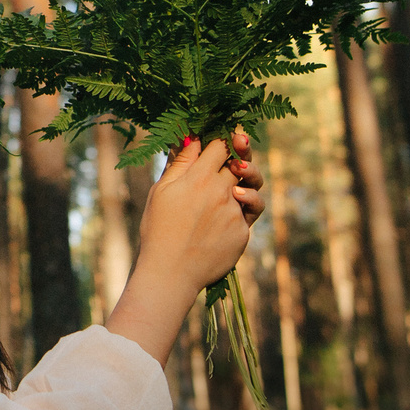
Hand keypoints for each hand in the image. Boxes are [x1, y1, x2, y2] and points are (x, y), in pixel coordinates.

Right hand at [107, 131, 265, 363]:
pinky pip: (248, 215)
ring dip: (247, 184)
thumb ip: (180, 164)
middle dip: (239, 157)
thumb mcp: (161, 191)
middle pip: (241, 163)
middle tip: (233, 160)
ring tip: (235, 190)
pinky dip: (239, 213)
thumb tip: (193, 139)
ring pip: (252, 188)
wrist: (170, 272)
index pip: (221, 145)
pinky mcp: (242, 232)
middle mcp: (221, 192)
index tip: (224, 138)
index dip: (224, 137)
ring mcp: (234, 213)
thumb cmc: (158, 230)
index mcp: (199, 178)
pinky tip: (223, 220)